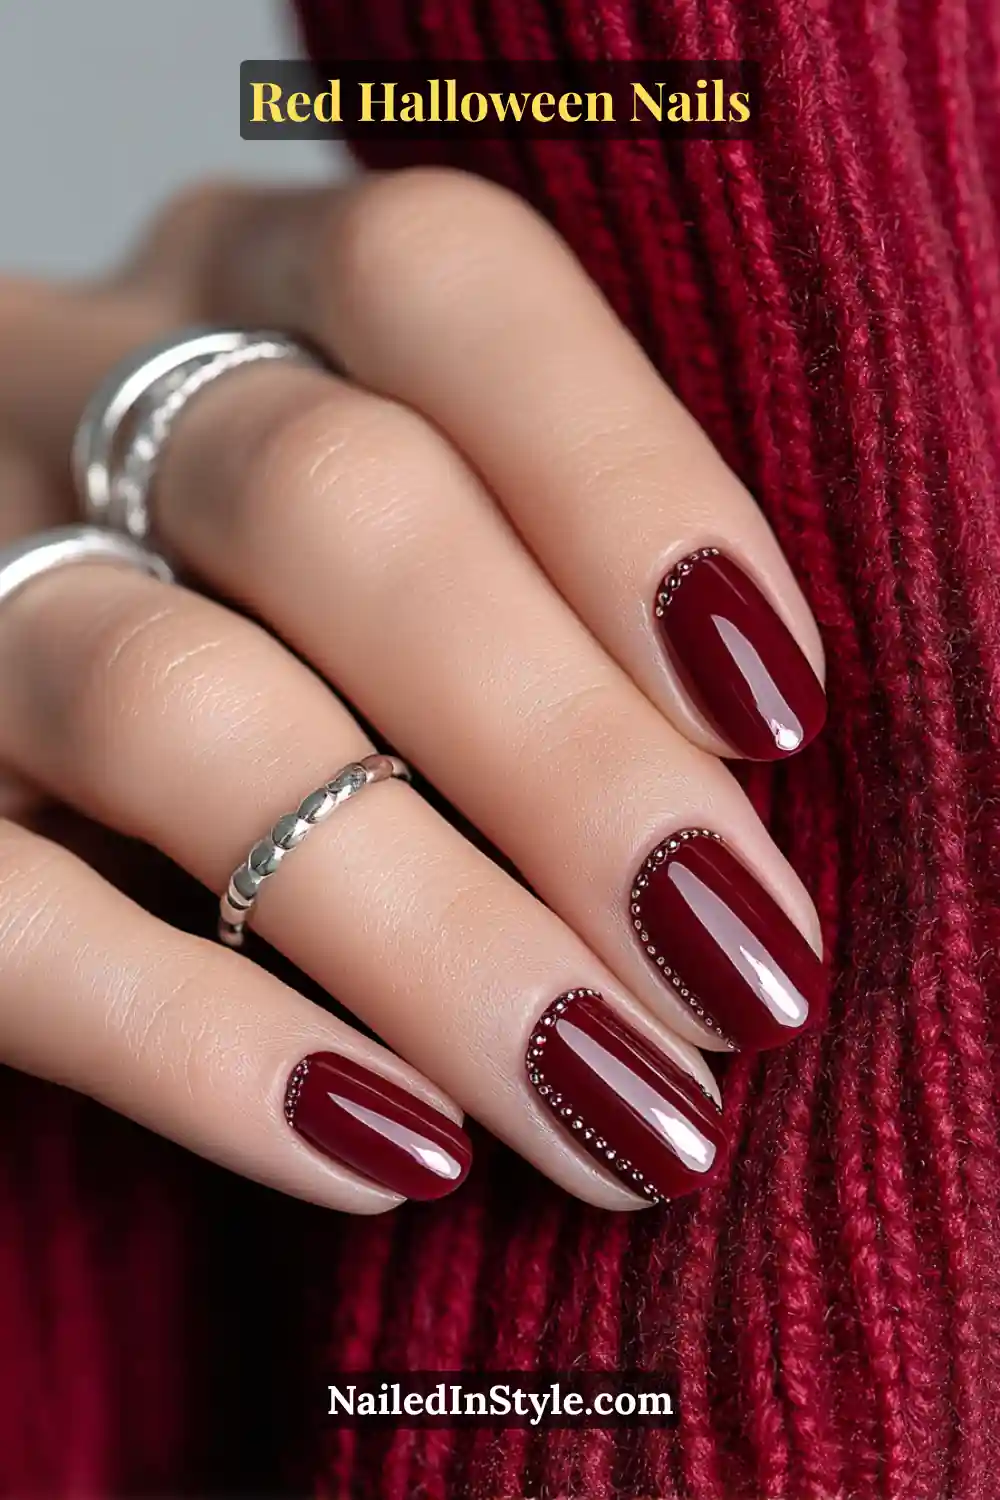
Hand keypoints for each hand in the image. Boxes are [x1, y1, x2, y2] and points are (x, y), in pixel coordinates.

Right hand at [0, 167, 825, 1212]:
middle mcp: (78, 399)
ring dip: (434, 932)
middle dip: (566, 753)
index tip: (775, 710)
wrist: (22, 735)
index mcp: (242, 290)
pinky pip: (14, 921)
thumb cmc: (286, 630)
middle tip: (734, 965)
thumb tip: (717, 842)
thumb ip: (532, 606)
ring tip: (613, 1099)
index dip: (625, 481)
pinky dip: (205, 1046)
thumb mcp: (400, 544)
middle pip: (337, 504)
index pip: (438, 285)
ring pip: (176, 710)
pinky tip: (391, 1148)